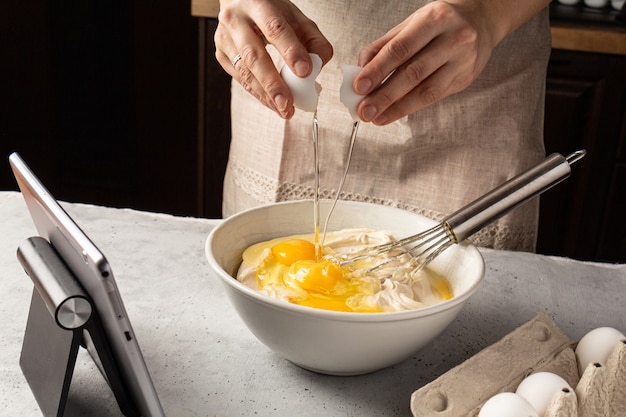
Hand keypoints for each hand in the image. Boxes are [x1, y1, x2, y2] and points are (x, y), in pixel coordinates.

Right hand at [215, 0, 332, 118]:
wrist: (239, 2)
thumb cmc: (270, 11)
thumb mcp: (296, 17)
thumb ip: (313, 40)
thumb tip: (318, 65)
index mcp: (258, 3)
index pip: (275, 28)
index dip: (290, 51)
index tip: (305, 72)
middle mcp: (236, 20)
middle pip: (254, 55)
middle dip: (272, 83)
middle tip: (288, 104)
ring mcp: (225, 38)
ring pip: (244, 72)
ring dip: (265, 95)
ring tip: (284, 110)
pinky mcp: (221, 54)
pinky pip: (240, 79)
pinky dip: (258, 94)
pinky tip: (272, 104)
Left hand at [353, 0, 497, 124]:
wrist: (481, 20)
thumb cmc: (441, 22)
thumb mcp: (411, 23)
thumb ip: (385, 45)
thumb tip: (361, 69)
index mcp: (434, 19)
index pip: (400, 49)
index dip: (378, 70)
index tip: (359, 86)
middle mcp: (453, 39)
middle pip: (413, 73)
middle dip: (385, 95)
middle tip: (365, 109)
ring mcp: (462, 61)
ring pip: (426, 91)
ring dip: (397, 108)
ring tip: (377, 117)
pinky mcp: (465, 78)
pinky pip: (435, 97)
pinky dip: (411, 107)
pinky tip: (394, 113)